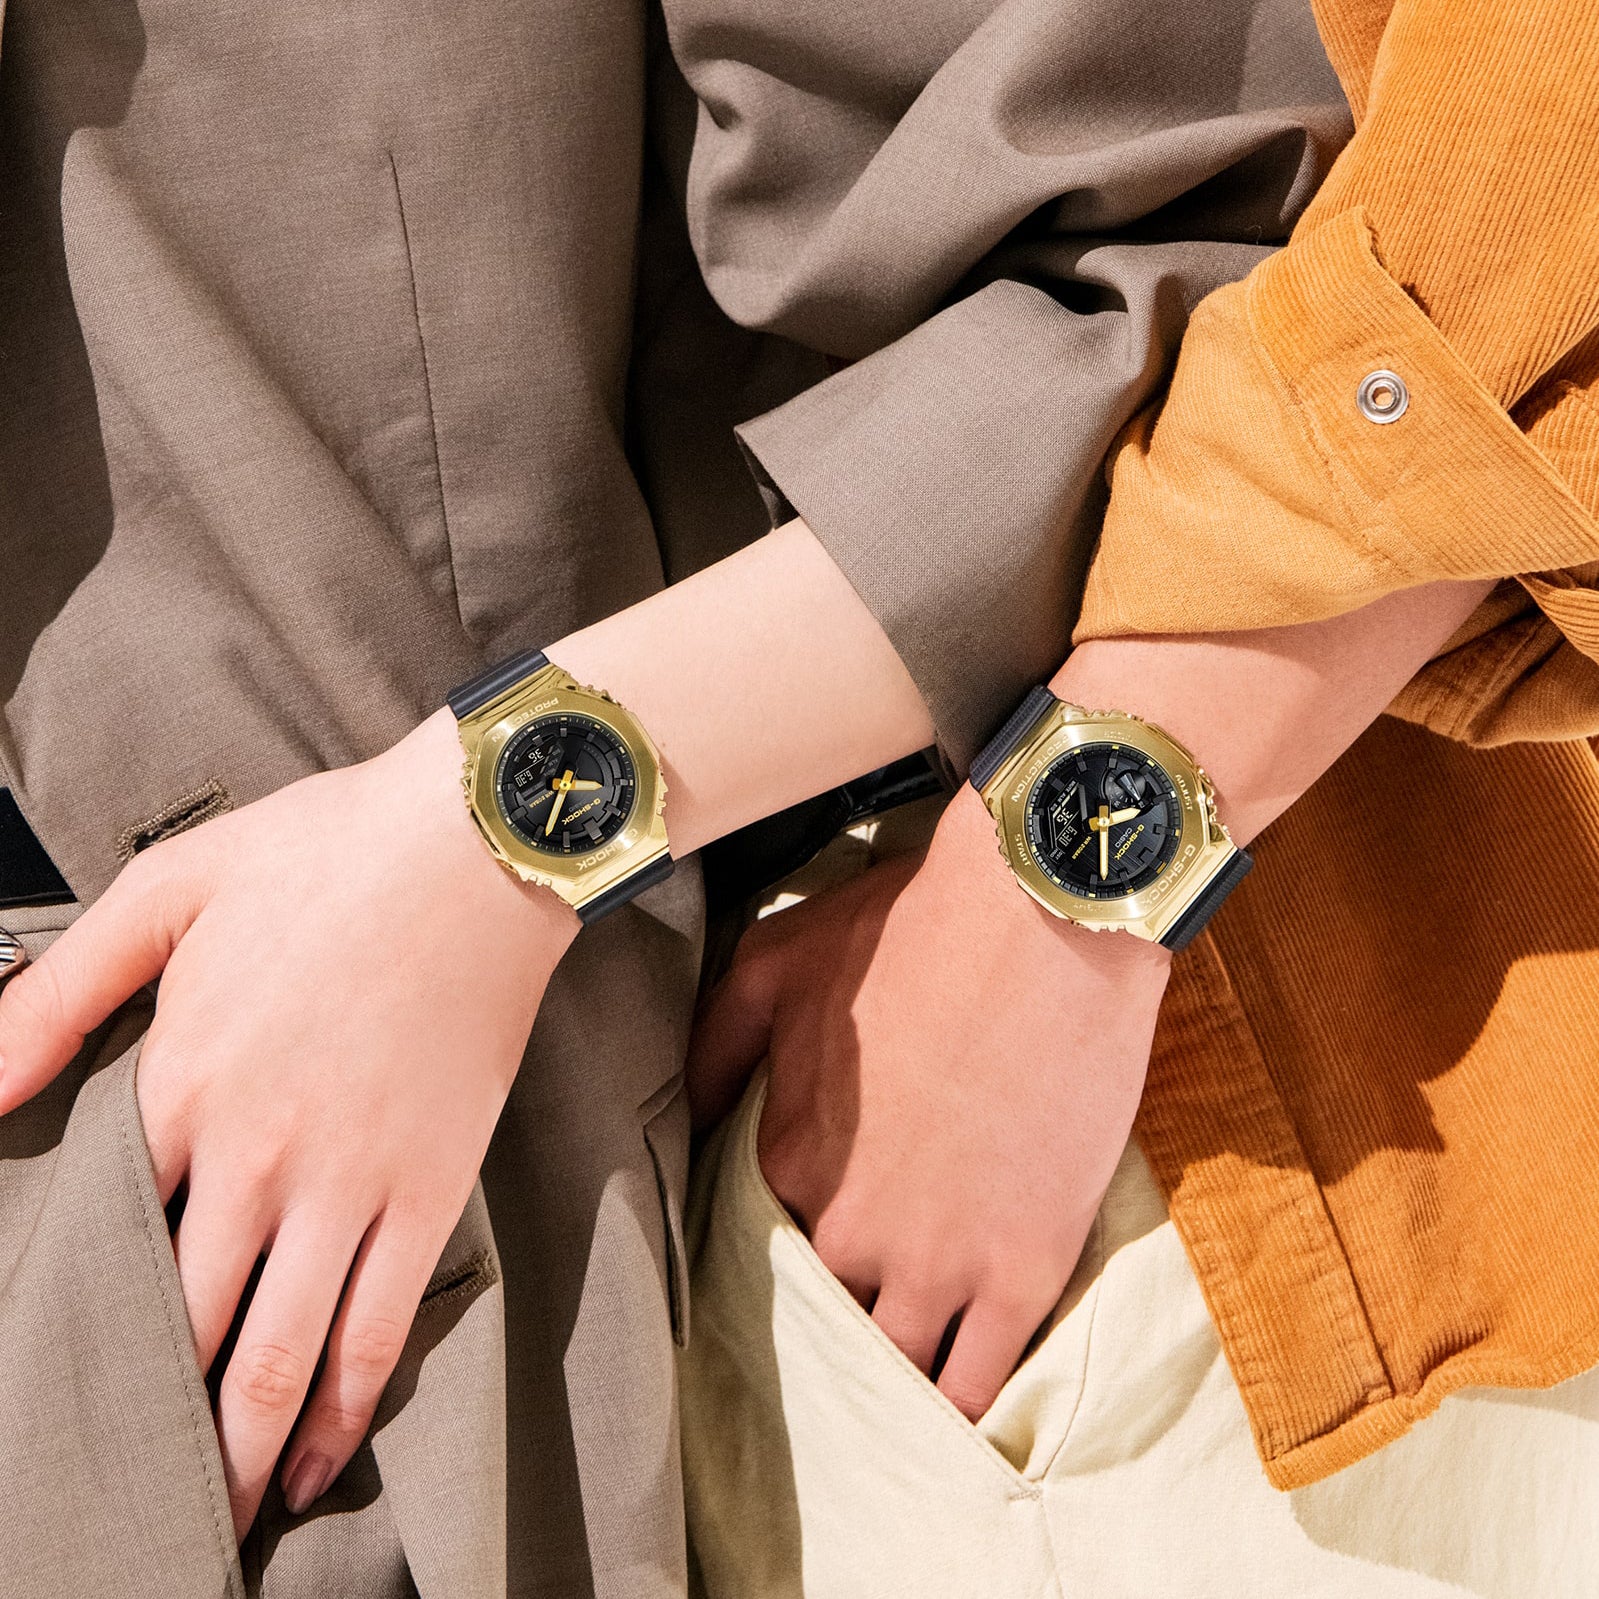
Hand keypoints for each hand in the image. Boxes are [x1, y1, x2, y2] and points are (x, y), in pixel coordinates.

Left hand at [0, 709, 574, 1536]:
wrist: (477, 848)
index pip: (103, 1241)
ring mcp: (348, 1181)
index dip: (74, 1327)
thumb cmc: (323, 854)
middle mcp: (253, 1156)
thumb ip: (59, 991)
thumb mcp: (169, 889)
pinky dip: (345, 1407)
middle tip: (129, 1494)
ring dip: (241, 1452)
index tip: (57, 1384)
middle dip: (150, 1424)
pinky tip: (320, 1461)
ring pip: (278, 1354)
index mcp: (178, 1082)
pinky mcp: (429, 1185)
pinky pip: (379, 1322)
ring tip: (217, 1521)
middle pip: (181, 1327)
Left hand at [686, 785, 1169, 1420]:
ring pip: (897, 1367)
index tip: (807, 1252)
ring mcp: (941, 1262)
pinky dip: (962, 1409)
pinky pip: (981, 1379)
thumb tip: (687, 1114)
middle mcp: (851, 1231)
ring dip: (890, 1383)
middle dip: (833, 1324)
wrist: (1043, 920)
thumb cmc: (909, 931)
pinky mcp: (1024, 1270)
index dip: (785, 1251)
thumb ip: (715, 1046)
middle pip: (826, 1317)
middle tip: (849, 1328)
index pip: (761, 1246)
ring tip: (891, 1398)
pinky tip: (952, 1423)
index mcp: (788, 1161)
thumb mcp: (775, 963)